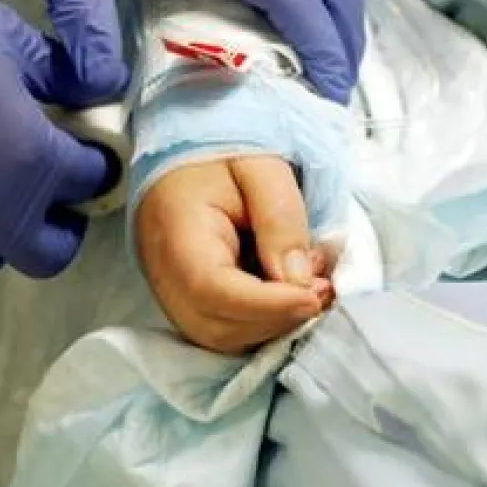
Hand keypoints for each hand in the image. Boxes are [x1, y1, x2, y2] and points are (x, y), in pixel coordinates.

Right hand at [135, 154, 335, 354]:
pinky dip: (264, 321)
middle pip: (216, 325)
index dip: (266, 304)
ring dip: (274, 324)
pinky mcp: (189, 299)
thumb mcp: (260, 167)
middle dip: (276, 318)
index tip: (314, 294)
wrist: (187, 149)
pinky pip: (224, 328)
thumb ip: (281, 219)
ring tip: (311, 285)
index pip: (211, 289)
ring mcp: (171, 292)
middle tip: (322, 288)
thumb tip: (300, 281)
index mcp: (176, 232)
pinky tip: (291, 291)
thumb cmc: (221, 150)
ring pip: (221, 337)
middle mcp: (164, 273)